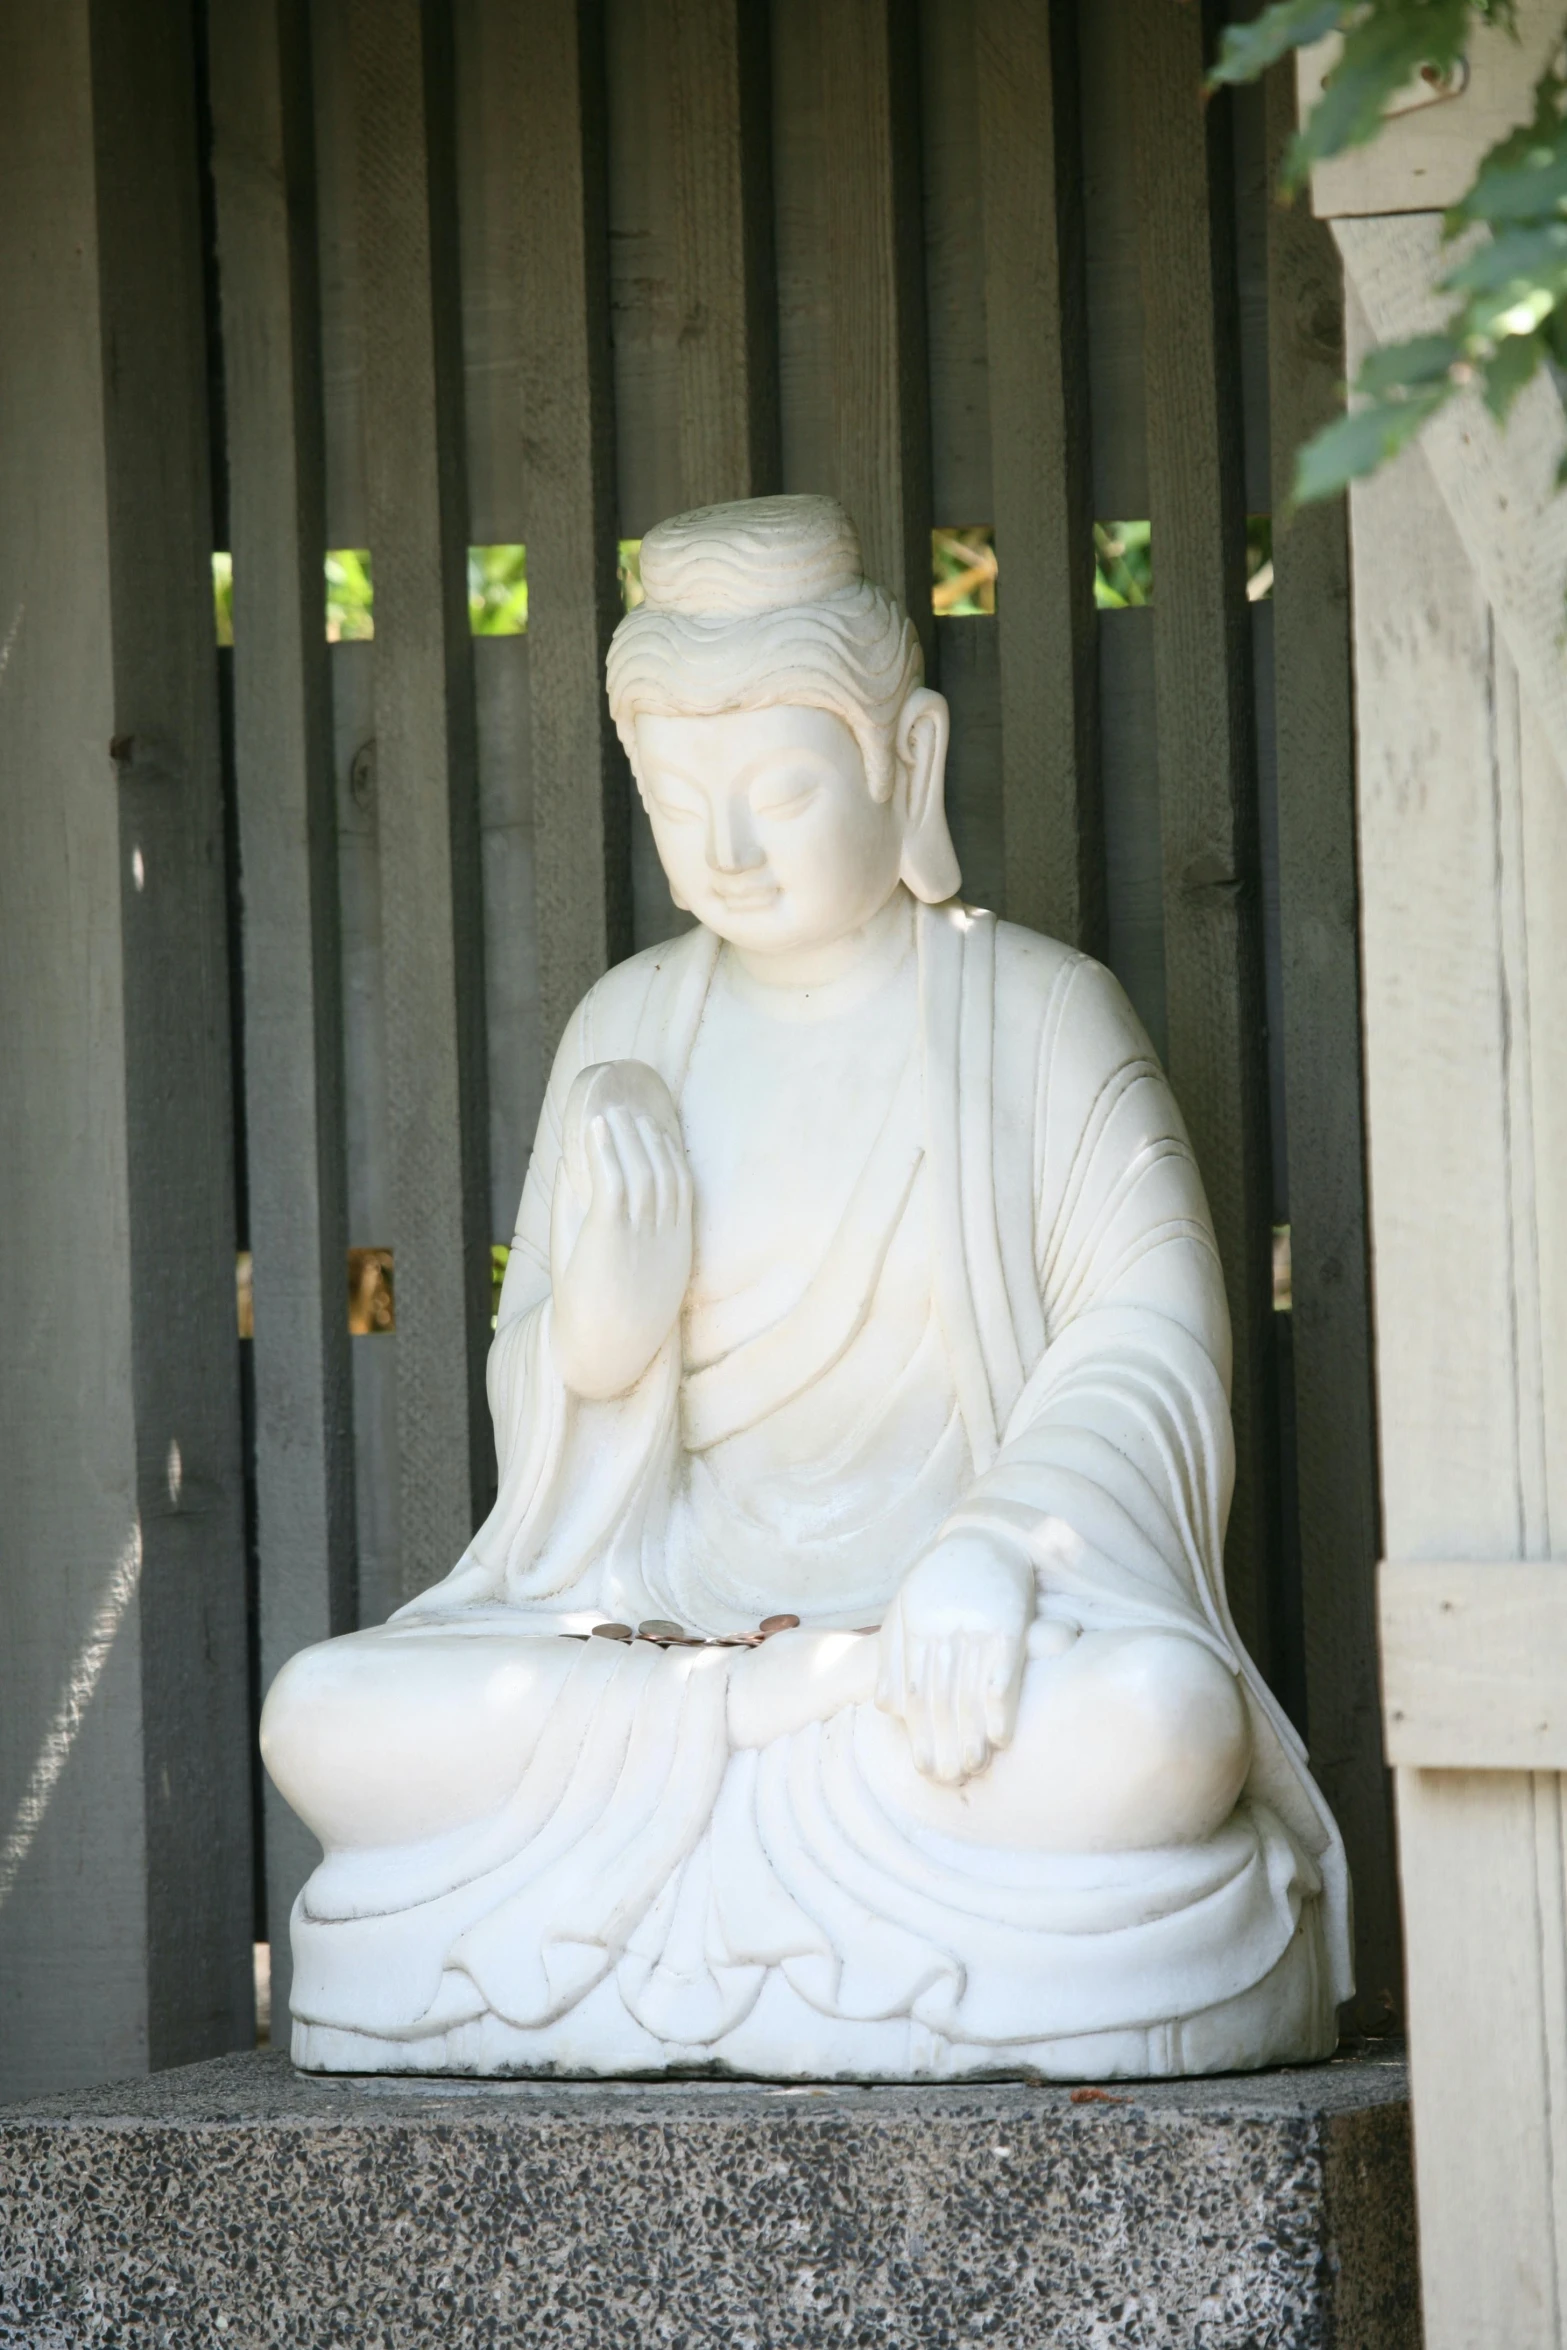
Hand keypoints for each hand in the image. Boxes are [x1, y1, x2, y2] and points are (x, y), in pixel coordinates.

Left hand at [550, 1061, 691, 1398]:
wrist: (601, 1354)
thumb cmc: (604, 1317)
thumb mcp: (624, 1272)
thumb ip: (612, 1228)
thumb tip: (579, 1176)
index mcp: (676, 1248)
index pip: (682, 1188)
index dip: (671, 1155)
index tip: (658, 1131)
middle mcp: (664, 1236)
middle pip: (663, 1172)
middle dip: (649, 1139)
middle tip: (634, 1112)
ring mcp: (640, 1235)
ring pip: (640, 1171)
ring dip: (626, 1137)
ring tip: (611, 1113)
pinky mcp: (611, 1235)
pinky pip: (613, 1183)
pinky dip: (605, 1151)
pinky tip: (596, 1129)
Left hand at [876, 1533, 1033, 1783]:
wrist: (986, 1537)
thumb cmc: (940, 1580)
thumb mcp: (905, 1608)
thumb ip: (892, 1656)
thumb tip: (888, 1709)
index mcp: (913, 1626)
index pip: (912, 1693)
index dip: (918, 1735)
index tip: (925, 1769)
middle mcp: (941, 1627)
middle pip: (939, 1699)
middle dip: (944, 1744)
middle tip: (950, 1780)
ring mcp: (975, 1624)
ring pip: (969, 1692)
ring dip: (972, 1736)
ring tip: (975, 1769)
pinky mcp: (1008, 1621)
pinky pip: (1003, 1670)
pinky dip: (1001, 1707)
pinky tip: (1002, 1737)